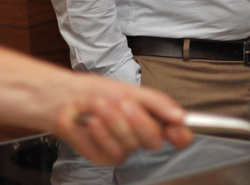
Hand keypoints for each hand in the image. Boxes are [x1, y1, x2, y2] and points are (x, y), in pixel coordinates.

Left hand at [52, 76, 192, 164]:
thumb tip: (180, 116)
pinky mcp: (106, 157)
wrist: (68, 99)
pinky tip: (94, 122)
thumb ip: (158, 103)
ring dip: (115, 122)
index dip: (181, 134)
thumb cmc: (99, 92)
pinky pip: (113, 151)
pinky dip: (102, 134)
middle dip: (139, 121)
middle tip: (125, 104)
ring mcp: (124, 148)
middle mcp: (141, 135)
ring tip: (102, 106)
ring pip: (131, 144)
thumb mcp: (133, 91)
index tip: (177, 126)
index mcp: (153, 118)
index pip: (177, 134)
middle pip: (155, 140)